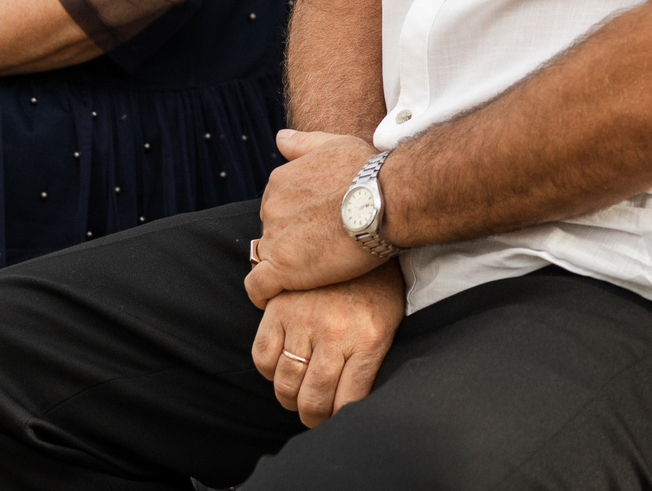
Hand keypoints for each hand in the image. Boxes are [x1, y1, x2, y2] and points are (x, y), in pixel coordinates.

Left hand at [245, 129, 385, 306]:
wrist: (385, 199)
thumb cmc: (368, 171)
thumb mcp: (334, 144)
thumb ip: (303, 144)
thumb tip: (280, 139)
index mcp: (281, 181)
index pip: (277, 208)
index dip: (296, 221)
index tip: (314, 230)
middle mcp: (271, 206)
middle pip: (271, 232)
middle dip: (290, 242)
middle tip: (320, 252)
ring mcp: (275, 237)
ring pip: (267, 258)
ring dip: (284, 266)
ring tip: (312, 276)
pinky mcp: (282, 268)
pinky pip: (257, 287)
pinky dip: (261, 295)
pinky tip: (274, 299)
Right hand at [251, 263, 404, 425]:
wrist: (360, 233)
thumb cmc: (378, 285)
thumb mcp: (389, 324)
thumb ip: (369, 362)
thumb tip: (350, 398)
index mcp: (368, 342)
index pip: (346, 403)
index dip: (337, 419)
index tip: (335, 418)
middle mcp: (334, 334)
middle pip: (312, 400)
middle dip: (312, 416)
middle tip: (314, 412)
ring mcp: (304, 320)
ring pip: (285, 383)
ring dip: (290, 398)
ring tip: (298, 393)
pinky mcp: (280, 307)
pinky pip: (262, 354)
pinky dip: (269, 370)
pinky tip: (282, 366)